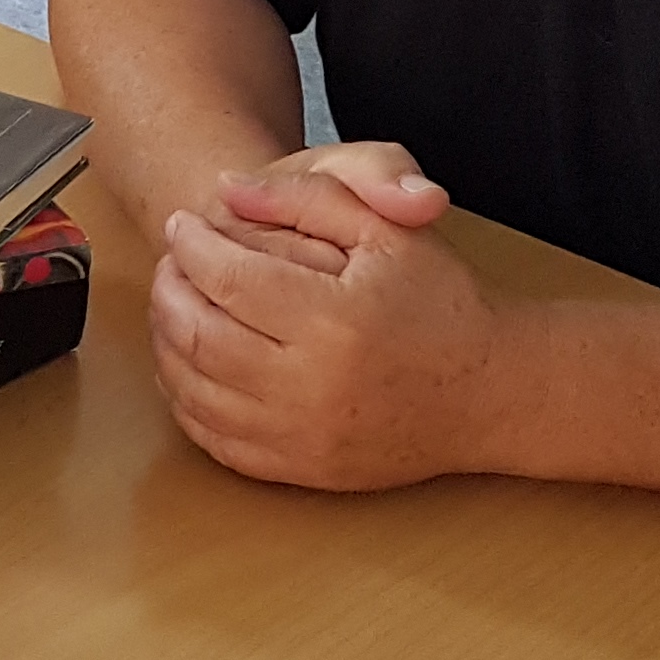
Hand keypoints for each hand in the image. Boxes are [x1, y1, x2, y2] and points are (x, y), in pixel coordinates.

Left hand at [147, 160, 494, 490]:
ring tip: (175, 305)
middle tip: (172, 262)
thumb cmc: (442, 303)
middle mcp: (312, 384)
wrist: (492, 392)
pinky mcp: (303, 469)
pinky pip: (215, 439)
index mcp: (333, 318)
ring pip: (193, 390)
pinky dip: (185, 399)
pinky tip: (188, 365)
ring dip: (167, 342)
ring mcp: (304, 436)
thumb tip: (226, 189)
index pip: (225, 276)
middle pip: (197, 333)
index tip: (184, 224)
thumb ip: (307, 197)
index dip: (191, 244)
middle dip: (168, 290)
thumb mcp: (386, 228)